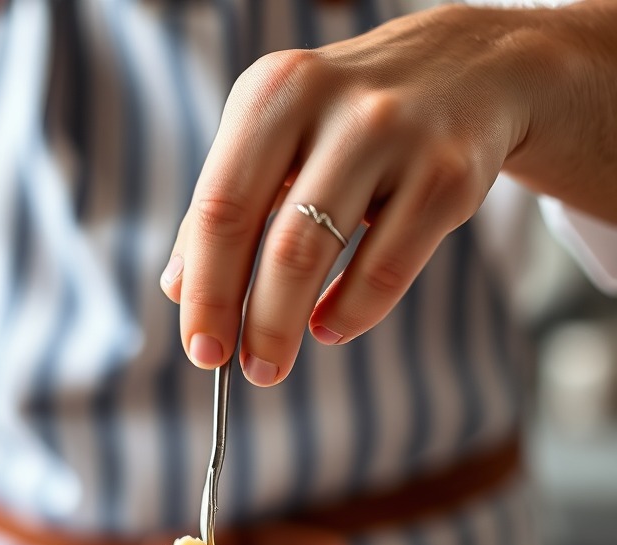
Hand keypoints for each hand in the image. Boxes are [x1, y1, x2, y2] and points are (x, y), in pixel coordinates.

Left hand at [161, 4, 545, 385]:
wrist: (472, 66)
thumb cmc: (348, 119)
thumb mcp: (277, 136)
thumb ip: (226, 206)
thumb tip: (177, 290)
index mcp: (273, 93)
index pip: (219, 210)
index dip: (205, 291)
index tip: (200, 349)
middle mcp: (332, 105)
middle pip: (270, 240)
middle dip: (249, 321)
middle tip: (243, 371)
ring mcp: (397, 137)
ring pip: (319, 256)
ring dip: (287, 326)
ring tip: (272, 363)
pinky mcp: (450, 176)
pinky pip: (387, 269)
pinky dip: (351, 312)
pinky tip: (329, 327)